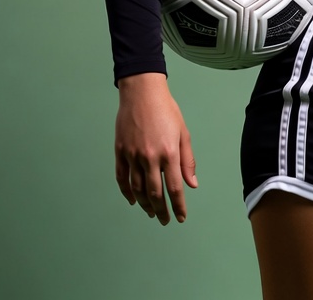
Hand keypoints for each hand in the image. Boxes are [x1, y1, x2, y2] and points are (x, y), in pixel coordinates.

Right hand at [114, 72, 197, 224]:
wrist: (142, 93)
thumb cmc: (166, 110)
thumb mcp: (183, 132)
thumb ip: (187, 160)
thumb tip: (192, 184)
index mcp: (168, 152)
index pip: (175, 187)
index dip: (178, 206)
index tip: (181, 217)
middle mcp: (150, 157)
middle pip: (155, 193)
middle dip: (161, 210)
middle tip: (164, 220)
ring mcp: (133, 155)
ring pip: (137, 189)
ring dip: (144, 204)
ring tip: (151, 212)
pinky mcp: (120, 152)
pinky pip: (122, 178)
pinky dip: (127, 192)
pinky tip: (133, 200)